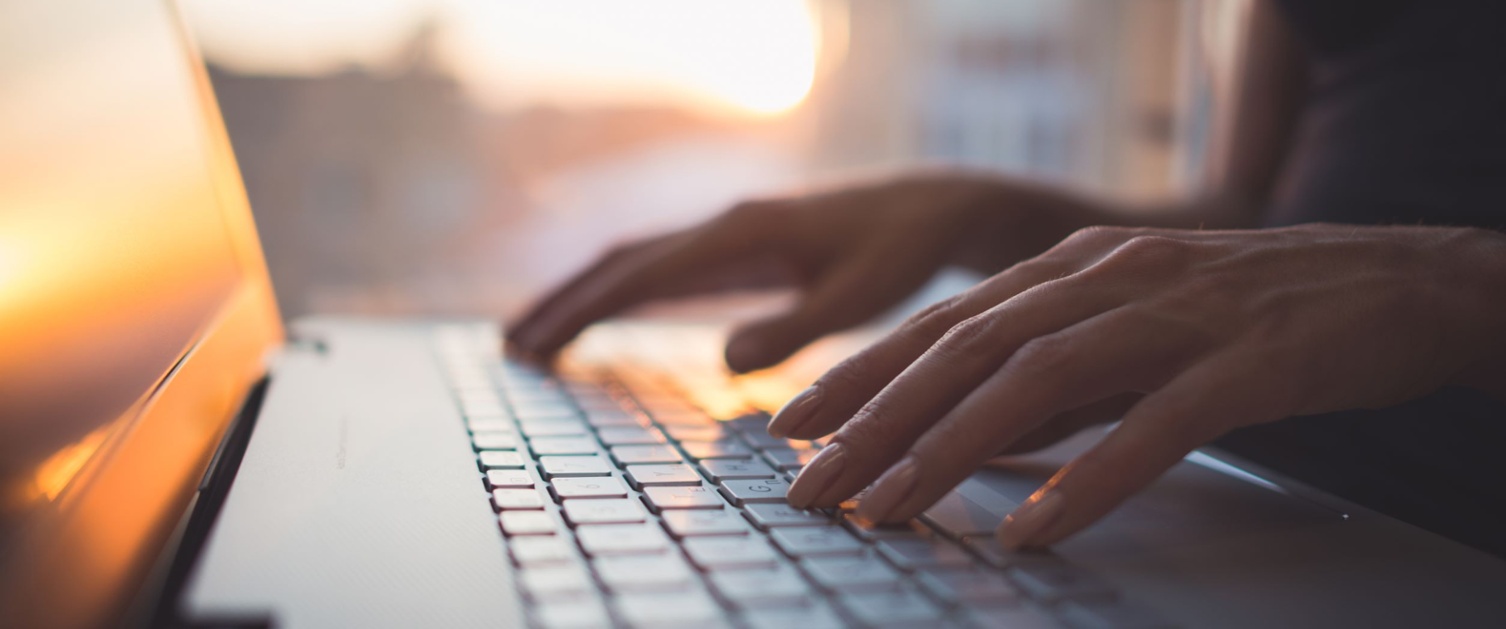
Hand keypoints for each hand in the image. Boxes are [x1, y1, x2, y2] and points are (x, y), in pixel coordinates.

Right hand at [507, 171, 1093, 371]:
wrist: (934, 208)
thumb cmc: (904, 253)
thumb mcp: (861, 297)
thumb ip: (797, 328)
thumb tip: (725, 360)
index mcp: (743, 233)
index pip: (643, 273)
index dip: (584, 310)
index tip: (537, 344)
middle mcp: (725, 225)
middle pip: (621, 261)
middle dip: (564, 303)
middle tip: (511, 348)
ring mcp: (729, 233)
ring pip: (636, 261)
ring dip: (584, 297)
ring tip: (534, 338)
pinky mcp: (741, 247)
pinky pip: (664, 268)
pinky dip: (622, 293)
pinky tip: (604, 318)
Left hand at [772, 224, 1505, 548]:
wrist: (1395, 279)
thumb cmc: (1251, 311)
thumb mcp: (1131, 327)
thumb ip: (1056, 373)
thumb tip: (974, 436)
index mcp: (1073, 268)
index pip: (943, 323)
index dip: (862, 374)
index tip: (793, 426)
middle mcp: (1108, 278)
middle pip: (968, 350)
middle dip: (877, 421)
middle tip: (812, 485)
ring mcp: (1176, 314)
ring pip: (1039, 380)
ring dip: (951, 449)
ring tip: (890, 511)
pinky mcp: (1246, 360)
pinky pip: (1155, 424)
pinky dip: (1089, 477)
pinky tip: (1035, 529)